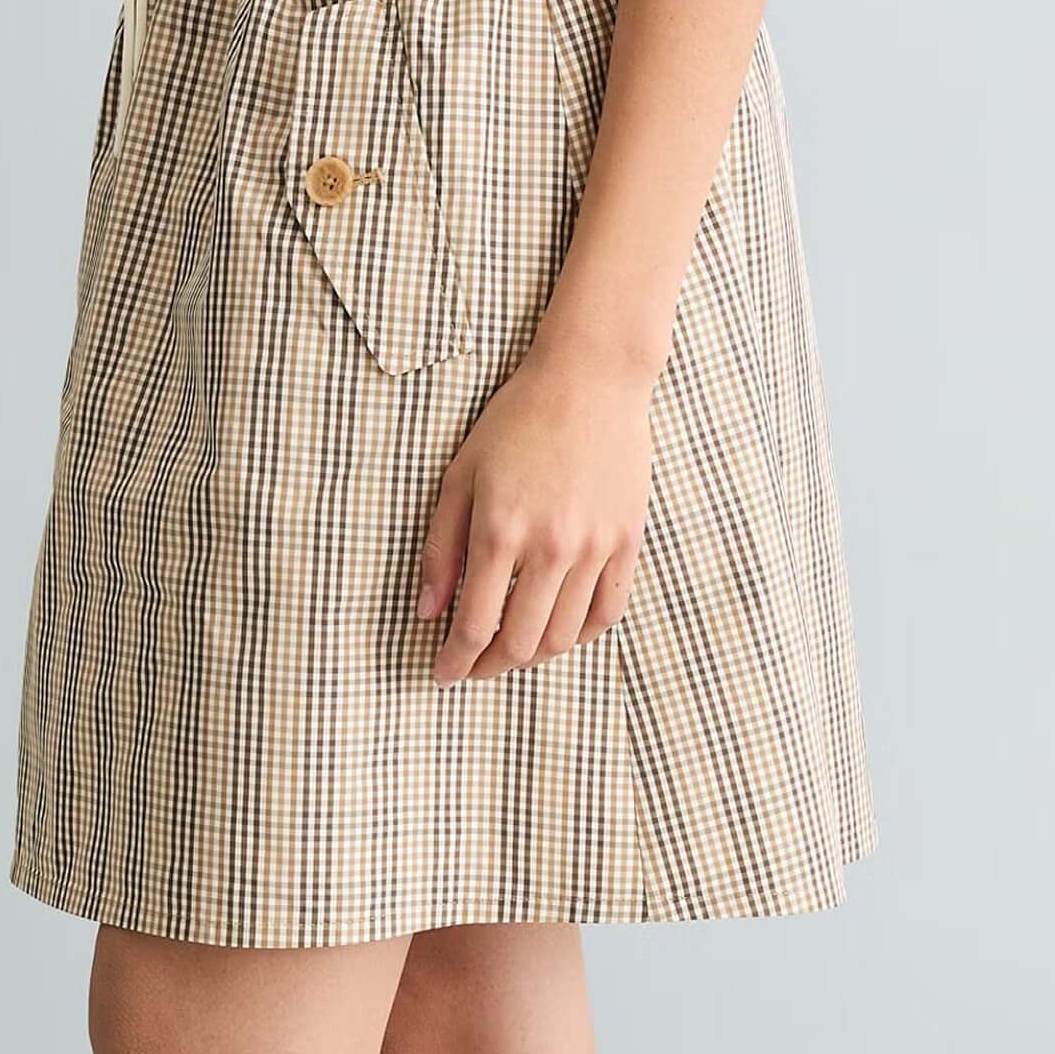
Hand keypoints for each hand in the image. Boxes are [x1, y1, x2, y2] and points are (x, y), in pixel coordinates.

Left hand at [417, 351, 650, 686]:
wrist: (592, 379)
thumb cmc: (517, 420)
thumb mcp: (461, 476)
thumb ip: (441, 548)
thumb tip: (427, 612)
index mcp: (501, 531)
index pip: (474, 625)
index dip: (455, 661)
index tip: (442, 674)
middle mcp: (551, 548)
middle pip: (519, 643)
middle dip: (489, 667)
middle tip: (472, 667)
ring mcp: (595, 548)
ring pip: (564, 637)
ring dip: (532, 655)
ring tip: (511, 648)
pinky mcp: (627, 542)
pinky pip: (606, 613)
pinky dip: (580, 634)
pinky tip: (558, 629)